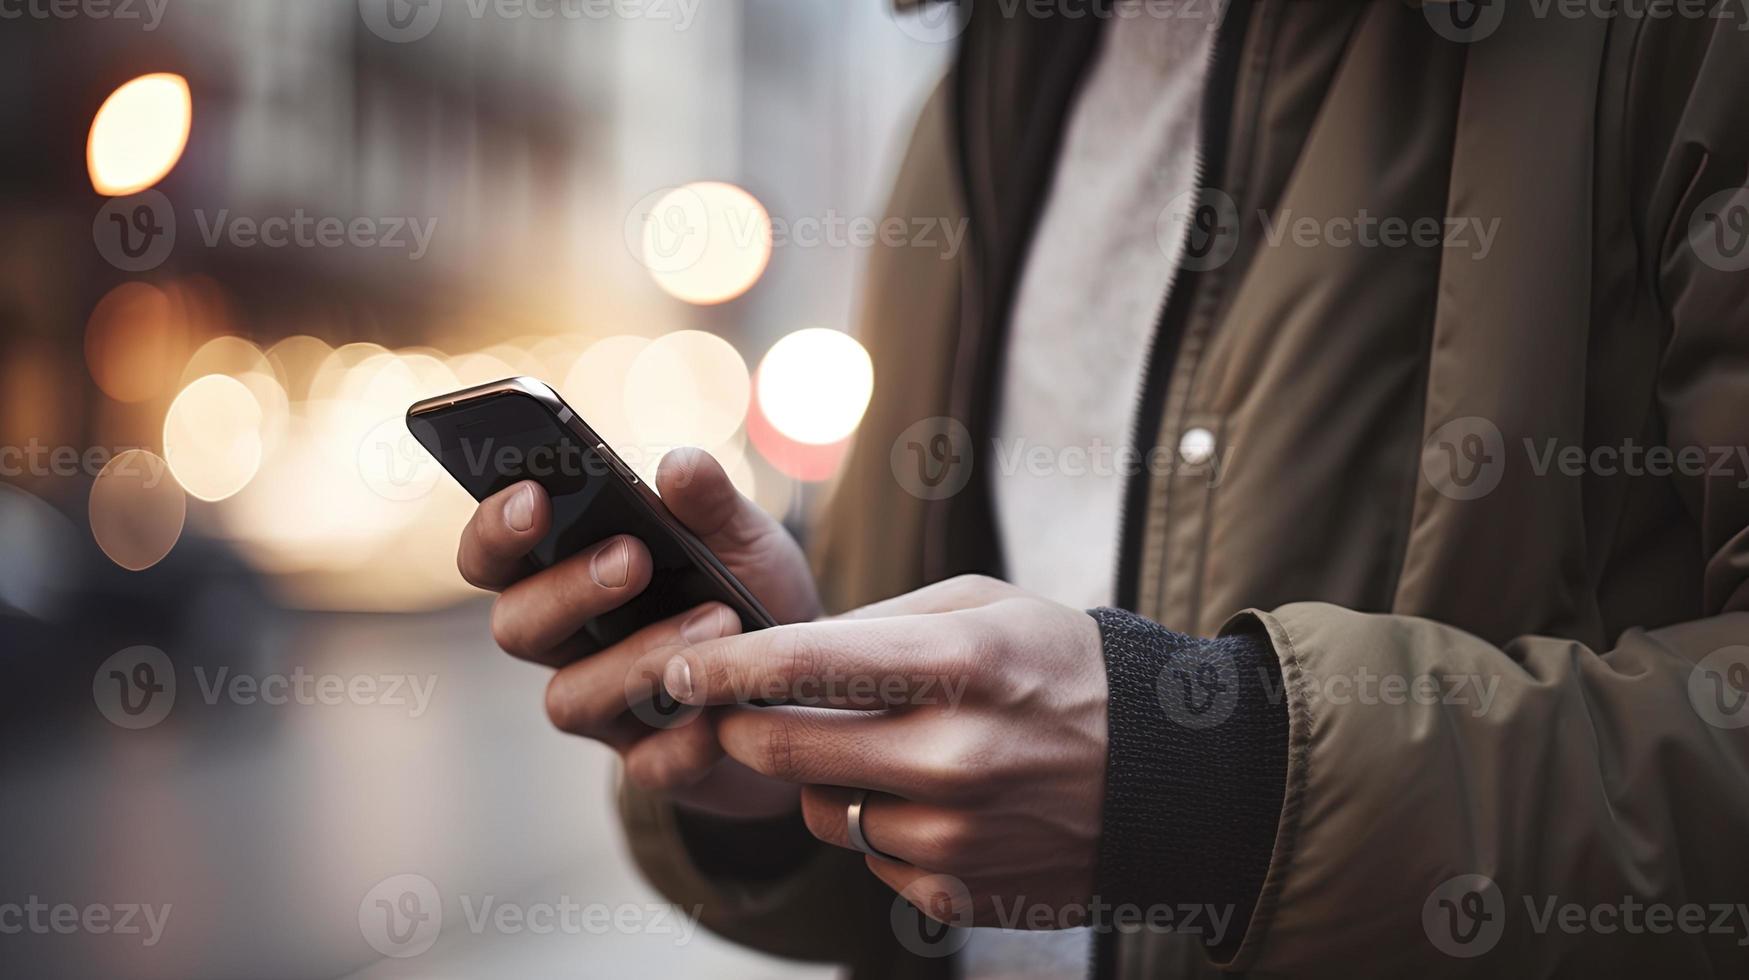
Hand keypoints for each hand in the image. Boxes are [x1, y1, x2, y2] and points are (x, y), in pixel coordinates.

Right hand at [455, 447, 820, 818]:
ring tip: (720, 620)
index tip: (533, 497)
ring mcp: (604, 712)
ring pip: (570, 699)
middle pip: (516, 627)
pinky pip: (647, 764)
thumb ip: (710, 504)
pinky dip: (683, 739)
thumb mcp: (744, 538)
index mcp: (568, 576)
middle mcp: (569, 646)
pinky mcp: (652, 766)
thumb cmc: (754, 596)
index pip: (494, 556)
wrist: (810, 686)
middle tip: (635, 558)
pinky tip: (722, 716)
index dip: (495, 530)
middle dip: (567, 591)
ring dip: (640, 657)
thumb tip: (677, 465)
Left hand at [660, 575, 1108, 926]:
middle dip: (743, 725)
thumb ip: (875, 623)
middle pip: (780, 750)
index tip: (676, 668)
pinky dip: (878, 826)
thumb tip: (774, 654)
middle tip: (740, 707)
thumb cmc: (1064, 668)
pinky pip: (867, 857)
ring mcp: (955, 835)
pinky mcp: (956, 893)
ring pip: (817, 811)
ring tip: (887, 748)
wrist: (1168, 776)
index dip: (721, 666)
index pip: (802, 665)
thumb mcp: (983, 606)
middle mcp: (953, 756)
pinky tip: (935, 798)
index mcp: (960, 663)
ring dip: (822, 779)